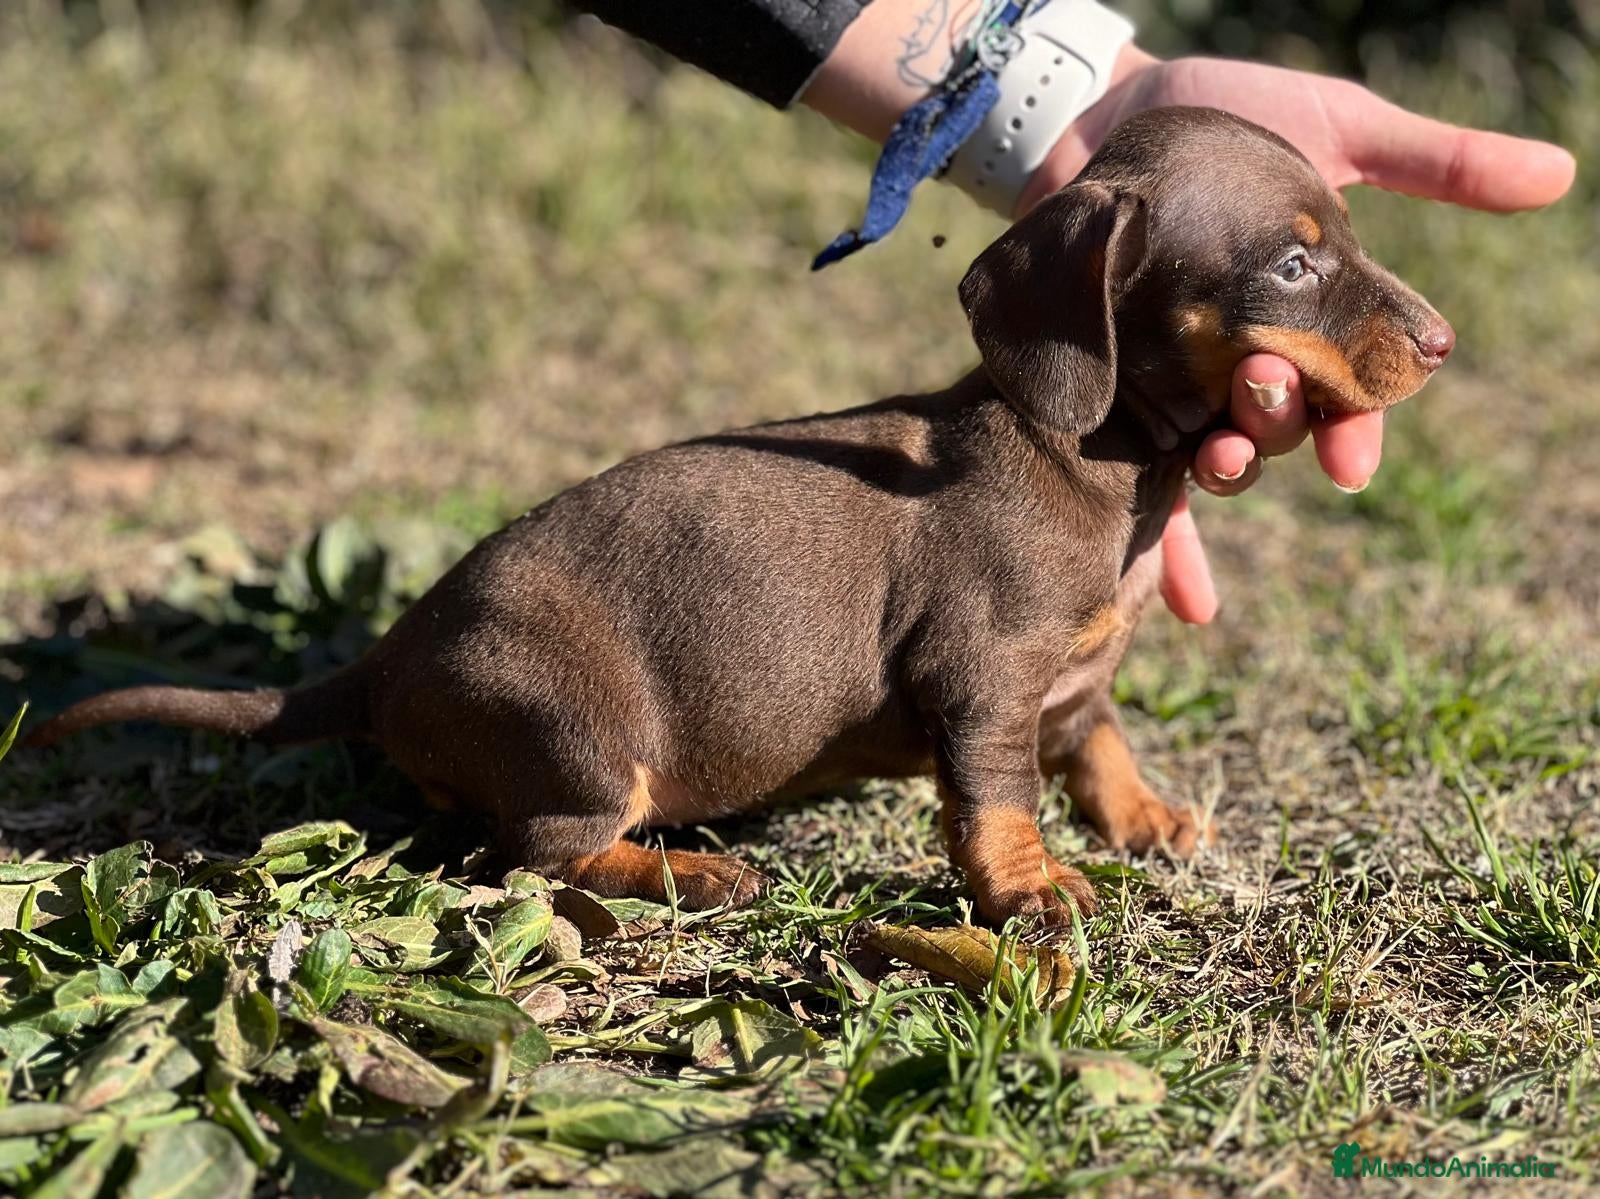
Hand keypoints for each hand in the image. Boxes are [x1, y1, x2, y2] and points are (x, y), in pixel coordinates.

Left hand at [1024, 49, 1576, 623]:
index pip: (1352, 389)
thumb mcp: (1335, 128)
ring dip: (1229, 473)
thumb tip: (1558, 176)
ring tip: (1222, 463)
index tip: (1352, 457)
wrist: (1102, 111)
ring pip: (1219, 454)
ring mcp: (1183, 381)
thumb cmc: (1223, 117)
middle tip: (1265, 396)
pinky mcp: (1118, 387)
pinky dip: (1171, 544)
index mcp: (1313, 316)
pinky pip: (1137, 477)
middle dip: (1286, 426)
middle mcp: (1251, 361)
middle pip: (1285, 423)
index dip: (1356, 426)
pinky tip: (1192, 605)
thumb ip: (1435, 164)